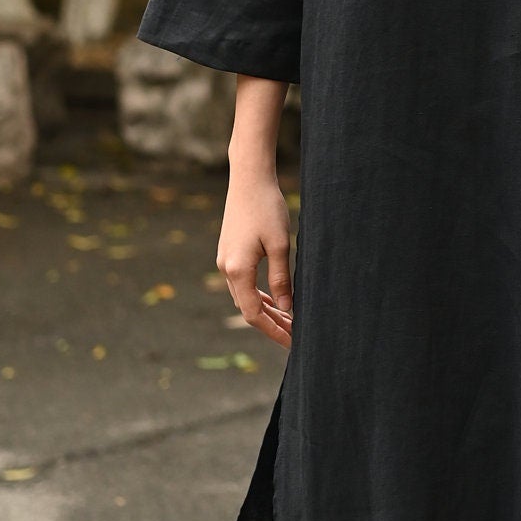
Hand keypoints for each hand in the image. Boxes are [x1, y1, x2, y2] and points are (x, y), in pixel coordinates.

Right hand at [217, 164, 293, 346]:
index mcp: (237, 270)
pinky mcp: (229, 253)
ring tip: (289, 321)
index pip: (254, 313)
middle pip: (248, 308)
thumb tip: (288, 309)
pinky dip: (259, 295)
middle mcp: (226, 269)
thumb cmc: (267, 208)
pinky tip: (275, 300)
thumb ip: (283, 279)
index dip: (273, 330)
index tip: (293, 341)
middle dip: (272, 324)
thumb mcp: (281, 245)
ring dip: (266, 311)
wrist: (248, 179)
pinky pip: (243, 284)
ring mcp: (225, 261)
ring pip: (244, 297)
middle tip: (296, 335)